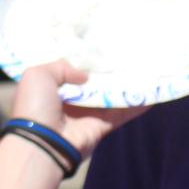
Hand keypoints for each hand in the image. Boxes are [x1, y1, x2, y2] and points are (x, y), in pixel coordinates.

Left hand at [10, 62, 147, 157]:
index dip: (85, 60)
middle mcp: (72, 99)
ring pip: (112, 95)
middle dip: (109, 70)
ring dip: (127, 85)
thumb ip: (61, 67)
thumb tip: (85, 76)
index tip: (101, 46)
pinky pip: (122, 112)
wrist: (43, 142)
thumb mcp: (37, 75)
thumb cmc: (36, 106)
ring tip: (145, 70)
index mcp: (53, 87)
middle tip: (128, 54)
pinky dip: (137, 105)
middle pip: (95, 82)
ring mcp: (88, 113)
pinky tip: (153, 95)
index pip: (72, 70)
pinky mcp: (102, 125)